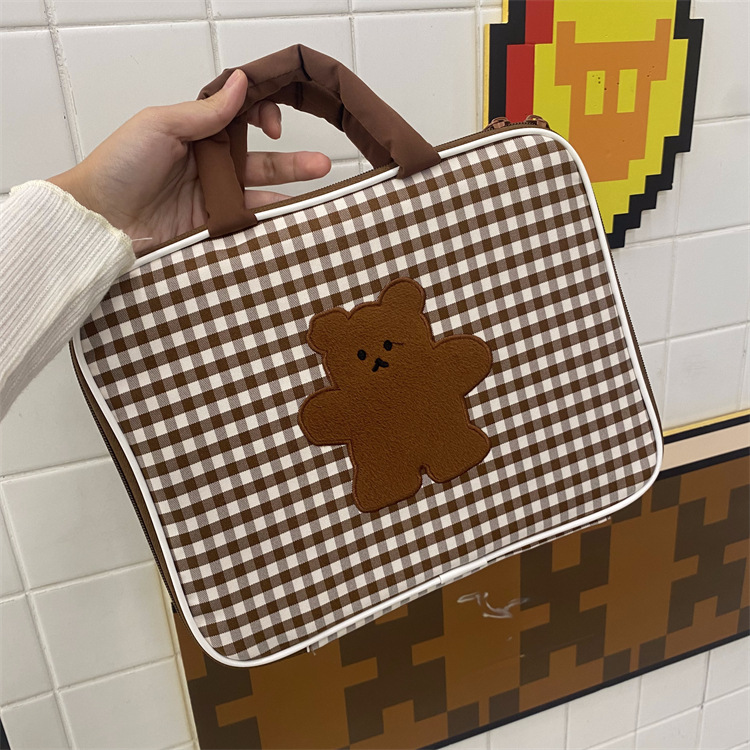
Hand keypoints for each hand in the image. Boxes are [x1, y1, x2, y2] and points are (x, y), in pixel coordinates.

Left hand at [48, 69, 330, 254]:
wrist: (99, 220)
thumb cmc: (120, 166)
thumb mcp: (160, 126)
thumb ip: (205, 111)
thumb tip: (240, 82)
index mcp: (196, 131)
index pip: (241, 119)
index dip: (263, 116)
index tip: (274, 126)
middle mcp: (208, 162)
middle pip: (259, 158)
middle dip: (292, 161)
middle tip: (322, 165)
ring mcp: (211, 196)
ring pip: (258, 191)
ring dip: (288, 191)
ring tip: (318, 193)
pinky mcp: (210, 226)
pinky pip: (245, 220)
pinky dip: (268, 219)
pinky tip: (290, 218)